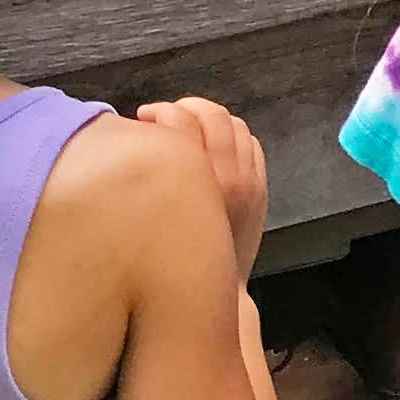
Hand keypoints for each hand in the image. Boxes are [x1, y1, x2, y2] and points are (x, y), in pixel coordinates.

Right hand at [137, 95, 269, 277]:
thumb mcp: (156, 218)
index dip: (161, 112)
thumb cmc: (174, 259)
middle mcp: (228, 176)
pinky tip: (216, 144)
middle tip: (164, 116)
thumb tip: (138, 142)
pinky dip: (233, 136)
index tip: (143, 118)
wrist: (218, 292)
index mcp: (196, 183)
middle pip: (213, 116)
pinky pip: (251, 143)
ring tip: (190, 126)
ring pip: (235, 125)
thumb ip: (153, 180)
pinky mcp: (262, 187)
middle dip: (186, 107)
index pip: (182, 123)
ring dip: (211, 118)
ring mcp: (250, 180)